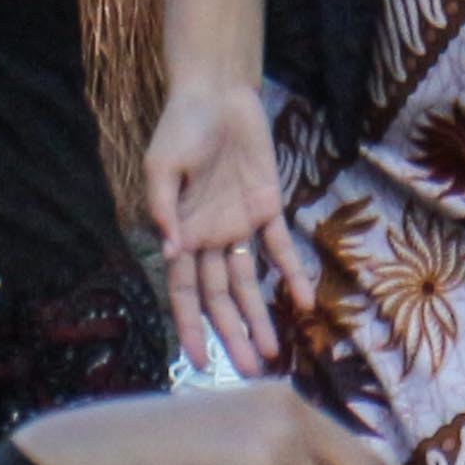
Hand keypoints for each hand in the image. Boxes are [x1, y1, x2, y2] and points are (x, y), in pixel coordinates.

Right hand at [142, 79, 310, 373]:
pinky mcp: (268, 207)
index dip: (190, 326)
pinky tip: (302, 302)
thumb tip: (172, 253)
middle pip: (221, 297)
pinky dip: (291, 273)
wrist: (217, 93)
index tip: (197, 361)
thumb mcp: (162, 165)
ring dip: (259, 316)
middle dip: (231, 334)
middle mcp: (210, 237)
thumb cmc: (182, 127)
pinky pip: (280, 247)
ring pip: (250, 282)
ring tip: (273, 353)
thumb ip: (165, 209)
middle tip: (247, 370)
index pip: (185, 291)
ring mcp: (239, 225)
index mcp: (181, 232)